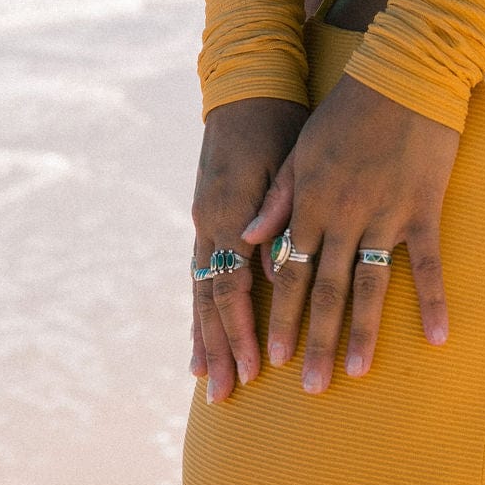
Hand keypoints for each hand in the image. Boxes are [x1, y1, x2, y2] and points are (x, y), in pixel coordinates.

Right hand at [191, 96, 306, 401]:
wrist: (249, 87)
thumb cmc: (277, 122)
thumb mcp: (283, 163)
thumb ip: (277, 215)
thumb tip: (276, 269)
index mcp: (230, 214)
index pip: (233, 288)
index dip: (242, 331)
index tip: (257, 370)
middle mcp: (211, 224)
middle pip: (211, 300)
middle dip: (219, 349)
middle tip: (225, 397)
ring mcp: (204, 221)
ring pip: (200, 291)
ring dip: (205, 337)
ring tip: (206, 381)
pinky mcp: (207, 216)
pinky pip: (201, 272)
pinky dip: (202, 307)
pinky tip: (204, 334)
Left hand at [242, 75, 459, 393]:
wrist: (403, 75)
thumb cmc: (347, 109)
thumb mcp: (300, 149)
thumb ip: (276, 199)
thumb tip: (245, 241)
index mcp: (310, 204)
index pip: (289, 273)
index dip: (282, 317)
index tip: (272, 358)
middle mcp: (344, 217)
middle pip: (326, 291)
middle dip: (316, 342)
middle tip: (311, 388)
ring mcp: (385, 216)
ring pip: (369, 286)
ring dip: (361, 333)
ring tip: (354, 373)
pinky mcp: (423, 209)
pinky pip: (429, 264)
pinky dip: (434, 301)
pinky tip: (439, 337)